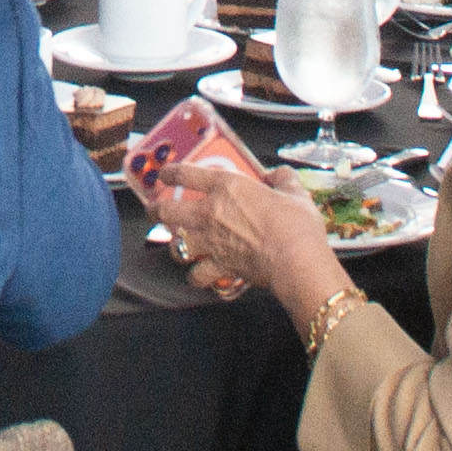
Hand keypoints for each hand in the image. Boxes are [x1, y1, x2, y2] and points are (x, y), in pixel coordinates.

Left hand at [141, 159, 352, 321]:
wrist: (296, 259)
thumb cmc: (297, 223)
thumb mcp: (294, 192)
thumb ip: (283, 179)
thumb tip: (276, 175)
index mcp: (227, 186)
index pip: (187, 174)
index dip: (170, 173)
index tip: (164, 175)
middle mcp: (210, 213)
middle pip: (167, 211)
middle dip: (155, 210)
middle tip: (154, 210)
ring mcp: (211, 242)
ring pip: (175, 246)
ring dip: (173, 246)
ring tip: (176, 246)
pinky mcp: (218, 266)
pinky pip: (196, 275)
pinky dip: (196, 277)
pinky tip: (198, 275)